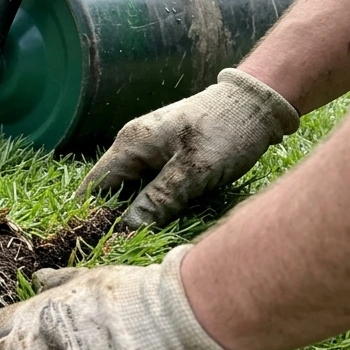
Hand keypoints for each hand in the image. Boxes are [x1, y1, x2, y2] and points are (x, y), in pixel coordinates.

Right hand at [79, 69, 298, 229]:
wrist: (258, 102)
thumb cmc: (227, 131)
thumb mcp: (194, 170)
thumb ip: (158, 199)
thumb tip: (126, 228)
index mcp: (130, 144)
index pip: (95, 185)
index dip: (91, 214)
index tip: (97, 243)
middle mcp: (132, 144)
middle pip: (110, 188)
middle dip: (113, 216)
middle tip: (124, 247)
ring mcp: (149, 147)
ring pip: (130, 186)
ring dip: (135, 210)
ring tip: (141, 238)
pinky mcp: (166, 153)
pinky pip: (148, 182)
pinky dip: (151, 200)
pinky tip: (162, 218)